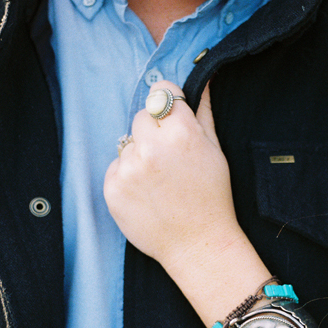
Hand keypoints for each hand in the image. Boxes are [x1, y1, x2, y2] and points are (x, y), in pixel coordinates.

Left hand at [104, 82, 243, 276]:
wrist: (197, 245)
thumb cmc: (212, 198)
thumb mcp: (215, 151)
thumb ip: (203, 112)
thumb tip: (202, 82)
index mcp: (181, 133)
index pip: (162, 92)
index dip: (168, 106)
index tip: (172, 120)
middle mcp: (152, 147)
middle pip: (141, 116)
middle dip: (153, 132)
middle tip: (169, 160)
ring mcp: (129, 169)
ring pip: (127, 144)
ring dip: (139, 156)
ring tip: (159, 182)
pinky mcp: (112, 188)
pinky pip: (115, 167)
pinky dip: (127, 177)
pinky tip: (147, 194)